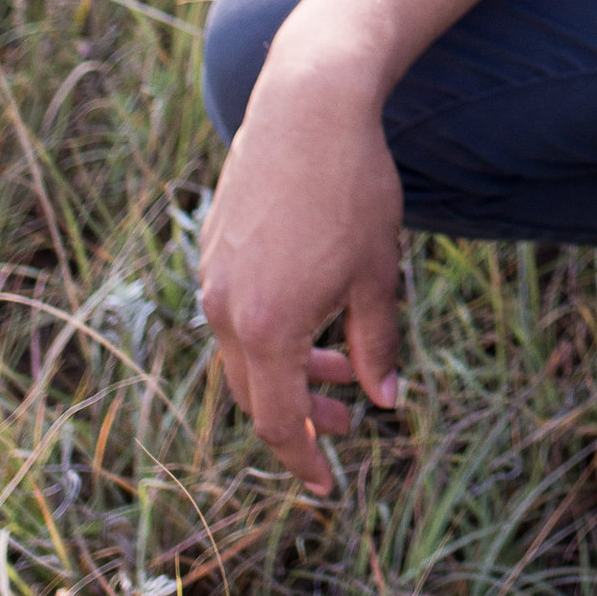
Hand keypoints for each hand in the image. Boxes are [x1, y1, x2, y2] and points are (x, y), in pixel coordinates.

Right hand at [199, 47, 406, 492]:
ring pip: (244, 352)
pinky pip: (235, 311)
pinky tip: (312, 312)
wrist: (307, 110)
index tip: (328, 485)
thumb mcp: (377, 275)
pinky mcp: (212, 249)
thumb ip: (376, 345)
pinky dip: (270, 331)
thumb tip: (383, 402)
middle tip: (345, 425)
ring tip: (338, 366)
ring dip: (289, 370)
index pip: (280, 422)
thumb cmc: (352, 191)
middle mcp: (225, 310)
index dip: (305, 459)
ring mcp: (213, 278)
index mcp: (268, 328)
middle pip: (256, 393)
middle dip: (300, 419)